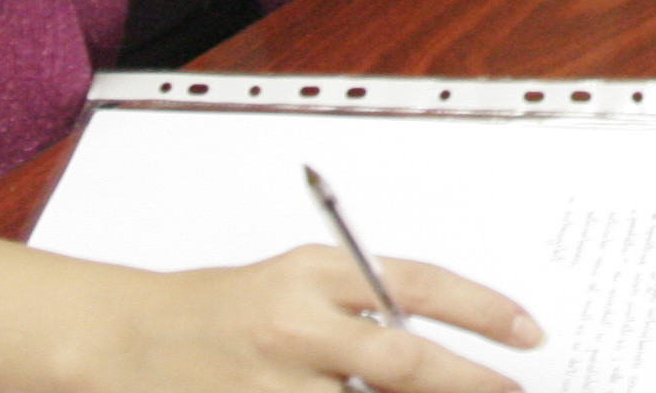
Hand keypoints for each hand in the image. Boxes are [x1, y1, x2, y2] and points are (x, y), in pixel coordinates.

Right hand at [80, 244, 543, 392]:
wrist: (127, 339)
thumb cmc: (222, 310)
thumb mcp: (297, 284)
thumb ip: (362, 307)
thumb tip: (438, 350)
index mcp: (315, 274)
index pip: (417, 286)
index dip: (482, 309)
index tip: (528, 333)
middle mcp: (296, 328)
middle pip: (402, 362)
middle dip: (469, 383)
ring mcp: (271, 384)